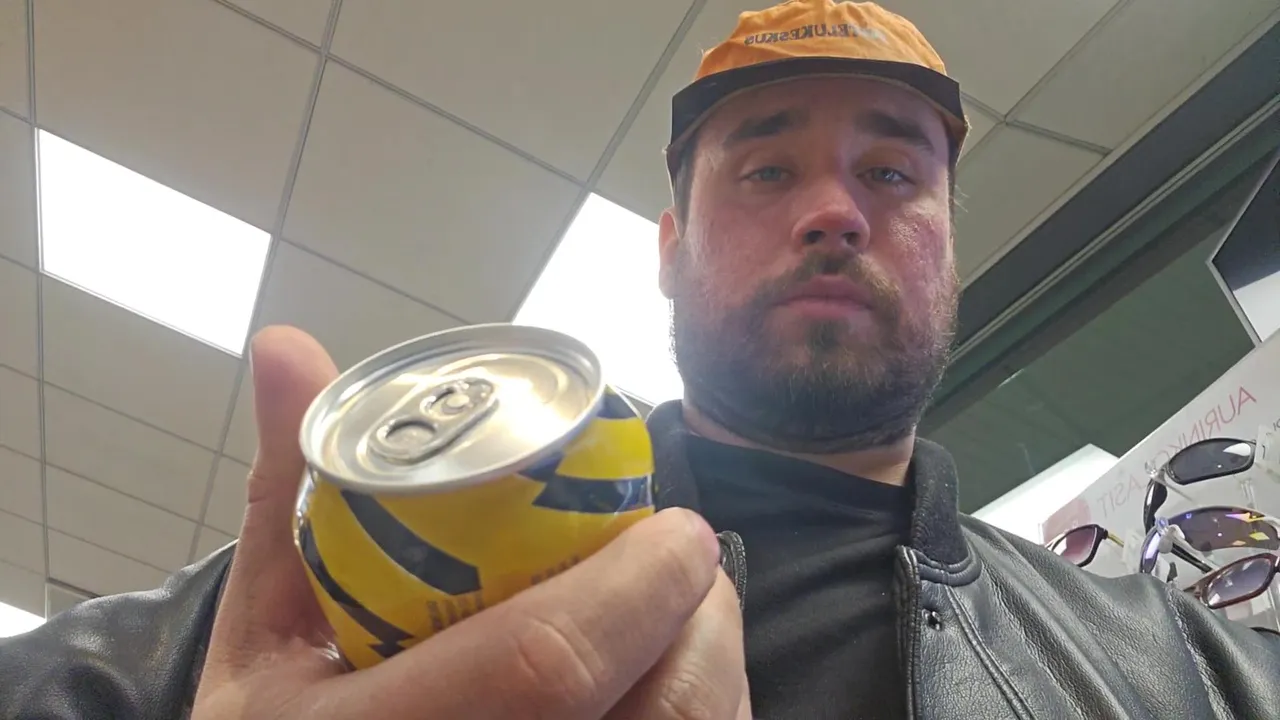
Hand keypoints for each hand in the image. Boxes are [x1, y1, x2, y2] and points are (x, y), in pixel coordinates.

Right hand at [191, 326, 751, 718]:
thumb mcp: (265, 634)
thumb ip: (288, 496)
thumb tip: (287, 346)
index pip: (546, 663)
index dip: (634, 585)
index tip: (675, 526)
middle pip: (658, 706)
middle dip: (696, 613)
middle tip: (680, 557)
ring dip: (710, 661)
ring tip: (675, 611)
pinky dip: (705, 713)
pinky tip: (659, 682)